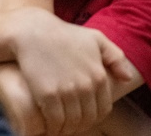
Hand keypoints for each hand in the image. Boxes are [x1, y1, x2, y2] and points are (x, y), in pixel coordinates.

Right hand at [11, 9, 134, 134]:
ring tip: (60, 127)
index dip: (92, 117)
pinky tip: (50, 126)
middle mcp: (86, 86)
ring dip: (67, 129)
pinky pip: (55, 120)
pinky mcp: (48, 93)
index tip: (82, 116)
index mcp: (99, 76)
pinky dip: (54, 127)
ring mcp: (67, 90)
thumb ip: (115, 56)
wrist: (31, 30)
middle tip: (69, 124)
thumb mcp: (95, 38)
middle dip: (79, 124)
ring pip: (72, 122)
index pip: (102, 109)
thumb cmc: (62, 34)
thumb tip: (126, 78)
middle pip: (87, 118)